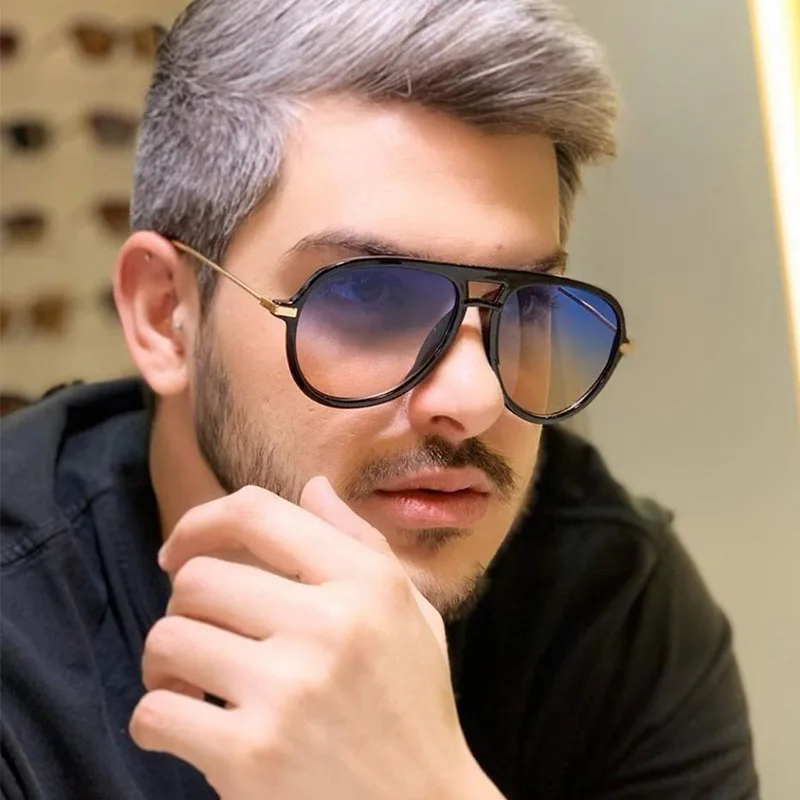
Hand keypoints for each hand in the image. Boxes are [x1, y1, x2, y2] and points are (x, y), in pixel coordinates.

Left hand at [129, 478, 481, 799]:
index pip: (258, 514)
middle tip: (198, 631)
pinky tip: (184, 725)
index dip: (202, 520)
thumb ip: (362, 542)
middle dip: (184, 602)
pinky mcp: (250, 756)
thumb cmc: (413, 705)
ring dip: (164, 659)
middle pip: (199, 578)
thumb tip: (312, 486)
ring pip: (168, 637)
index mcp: (366, 583)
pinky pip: (155, 712)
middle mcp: (328, 625)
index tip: (180, 548)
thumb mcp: (409, 611)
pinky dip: (155, 717)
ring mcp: (287, 690)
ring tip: (188, 679)